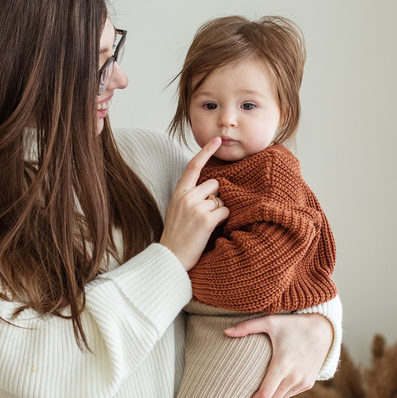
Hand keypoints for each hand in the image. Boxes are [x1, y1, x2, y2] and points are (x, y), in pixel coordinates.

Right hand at [159, 138, 229, 270]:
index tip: (216, 140)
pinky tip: (213, 229)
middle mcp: (186, 197)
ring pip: (221, 199)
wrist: (170, 257)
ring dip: (220, 210)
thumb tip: (211, 187)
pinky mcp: (206, 220)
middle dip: (216, 197)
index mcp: (178, 193)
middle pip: (214, 184)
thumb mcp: (176, 210)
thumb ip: (189, 196)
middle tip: (207, 214)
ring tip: (207, 224)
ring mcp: (196, 208)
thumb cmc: (176, 235)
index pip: (193, 166)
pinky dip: (224, 220)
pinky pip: (225, 212)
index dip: (205, 151)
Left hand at [225, 312, 334, 397]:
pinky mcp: (308, 384)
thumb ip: (247, 327)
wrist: (323, 330)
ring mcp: (303, 382)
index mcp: (282, 365)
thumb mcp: (271, 322)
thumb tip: (225, 332)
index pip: (264, 394)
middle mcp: (294, 377)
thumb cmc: (294, 325)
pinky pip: (289, 395)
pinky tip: (271, 389)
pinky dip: (279, 395)